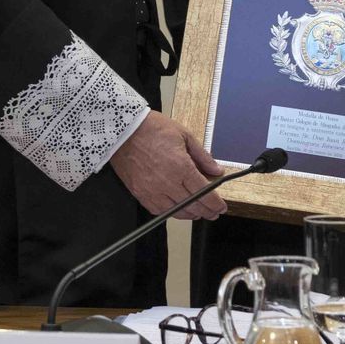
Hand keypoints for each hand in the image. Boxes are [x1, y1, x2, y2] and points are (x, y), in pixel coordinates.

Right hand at [109, 110, 226, 219]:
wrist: (122, 130)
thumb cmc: (151, 129)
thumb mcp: (184, 136)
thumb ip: (203, 156)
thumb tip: (217, 171)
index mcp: (181, 167)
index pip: (204, 193)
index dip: (215, 203)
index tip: (221, 206)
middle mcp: (168, 183)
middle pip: (193, 205)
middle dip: (207, 211)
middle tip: (214, 212)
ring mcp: (153, 191)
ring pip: (177, 212)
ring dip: (191, 214)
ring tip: (199, 212)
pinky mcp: (141, 194)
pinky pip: (160, 211)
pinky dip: (172, 212)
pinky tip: (179, 209)